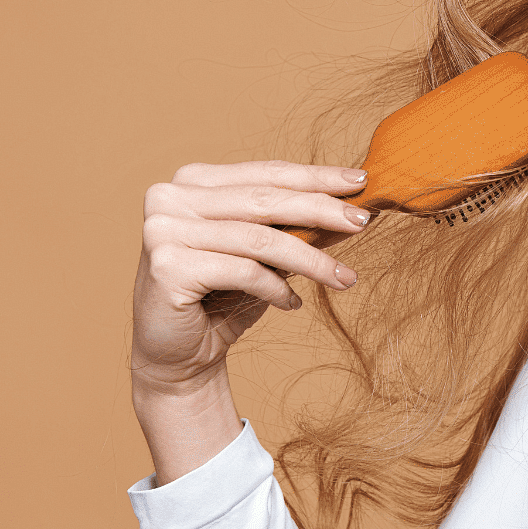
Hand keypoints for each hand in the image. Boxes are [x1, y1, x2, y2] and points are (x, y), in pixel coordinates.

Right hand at [131, 160, 371, 395]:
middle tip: (363, 222)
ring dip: (311, 260)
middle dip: (322, 209)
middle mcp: (170, 198)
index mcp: (192, 182)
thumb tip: (350, 208)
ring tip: (345, 278)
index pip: (265, 174)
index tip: (360, 182)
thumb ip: (293, 226)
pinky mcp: (167, 266)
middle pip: (265, 200)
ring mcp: (164, 230)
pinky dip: (276, 289)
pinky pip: (243, 271)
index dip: (315, 177)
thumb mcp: (262, 254)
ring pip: (260, 239)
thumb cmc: (220, 298)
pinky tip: (293, 303)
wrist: (177, 355)